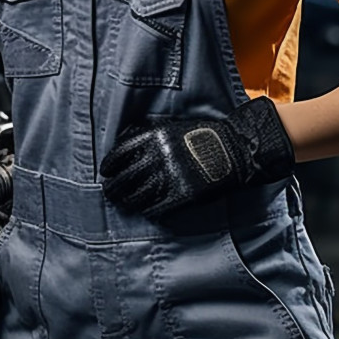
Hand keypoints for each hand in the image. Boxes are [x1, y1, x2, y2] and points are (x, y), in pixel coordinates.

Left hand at [99, 97, 294, 218]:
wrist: (233, 148)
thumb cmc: (201, 135)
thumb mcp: (171, 126)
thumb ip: (148, 133)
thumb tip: (123, 140)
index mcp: (153, 137)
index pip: (120, 153)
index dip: (109, 165)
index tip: (105, 172)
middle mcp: (158, 157)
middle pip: (125, 178)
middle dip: (114, 187)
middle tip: (109, 193)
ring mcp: (170, 177)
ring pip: (138, 195)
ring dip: (127, 202)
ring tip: (122, 205)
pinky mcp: (183, 195)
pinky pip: (157, 207)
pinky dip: (148, 211)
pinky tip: (144, 212)